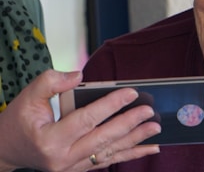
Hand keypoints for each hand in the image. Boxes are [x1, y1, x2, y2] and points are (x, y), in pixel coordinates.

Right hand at [0, 69, 160, 171]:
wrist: (7, 149)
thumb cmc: (19, 120)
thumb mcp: (29, 95)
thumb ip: (53, 81)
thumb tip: (79, 75)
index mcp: (51, 139)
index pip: (87, 118)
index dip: (111, 104)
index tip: (131, 92)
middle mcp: (64, 158)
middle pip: (104, 138)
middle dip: (129, 123)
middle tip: (149, 111)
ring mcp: (73, 167)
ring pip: (110, 151)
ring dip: (135, 140)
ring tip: (155, 129)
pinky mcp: (79, 168)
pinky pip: (108, 160)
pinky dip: (129, 154)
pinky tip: (147, 149)